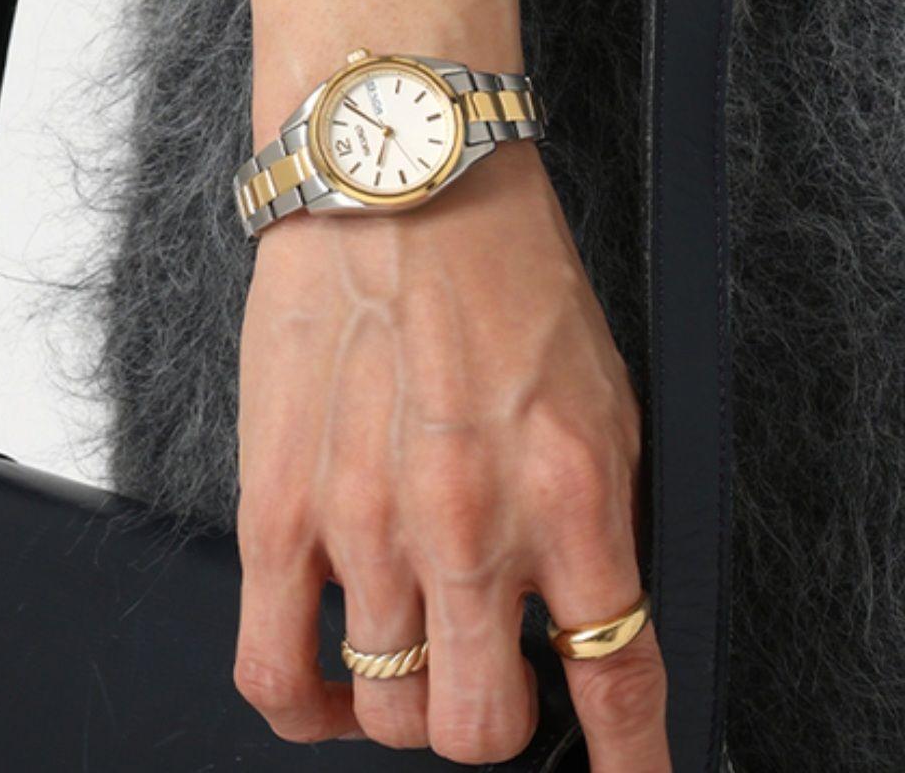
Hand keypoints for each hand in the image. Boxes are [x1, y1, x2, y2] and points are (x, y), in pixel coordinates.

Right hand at [233, 141, 670, 768]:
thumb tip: (584, 607)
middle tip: (493, 676)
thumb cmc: (502, 272)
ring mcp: (363, 526)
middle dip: (497, 723)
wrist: (400, 188)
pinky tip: (326, 686)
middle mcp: (468, 527)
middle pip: (478, 728)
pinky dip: (306, 710)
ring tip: (409, 650)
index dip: (631, 760)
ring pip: (384, 713)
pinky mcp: (277, 507)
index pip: (617, 681)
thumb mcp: (601, 392)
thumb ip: (595, 516)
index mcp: (570, 492)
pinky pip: (273, 671)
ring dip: (407, 701)